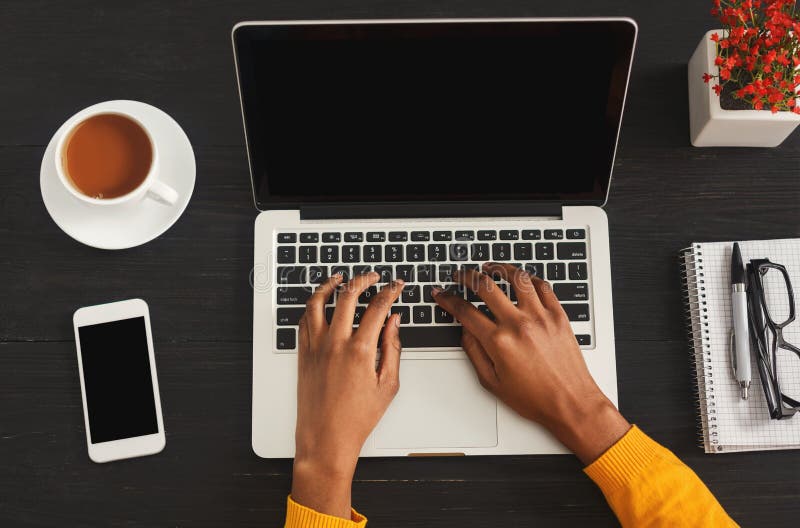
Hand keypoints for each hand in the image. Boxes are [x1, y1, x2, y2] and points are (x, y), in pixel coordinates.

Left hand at [292, 272, 404, 517]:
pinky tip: (319, 303)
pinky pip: (303, 321)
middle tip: (373, 276)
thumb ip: (393, 348)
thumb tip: (394, 322)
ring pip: (317, 302)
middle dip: (363, 279)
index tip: (396, 286)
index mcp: (360, 350)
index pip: (377, 307)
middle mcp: (335, 343)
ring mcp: (315, 347)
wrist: (325, 439)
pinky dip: (311, 307)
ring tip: (339, 278)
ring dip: (329, 285)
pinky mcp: (302, 354)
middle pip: (347, 295)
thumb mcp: (388, 385)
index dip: (390, 291)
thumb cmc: (356, 419)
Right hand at [433, 263, 629, 463]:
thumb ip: (474, 352)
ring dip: (499, 268)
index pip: (465, 311)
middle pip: (485, 287)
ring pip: (516, 278)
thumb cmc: (535, 398)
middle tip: (460, 275)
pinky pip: (542, 286)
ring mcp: (540, 317)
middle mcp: (519, 324)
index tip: (442, 294)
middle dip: (466, 276)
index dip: (448, 299)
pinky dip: (528, 278)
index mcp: (499, 342)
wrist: (571, 403)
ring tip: (490, 267)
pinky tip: (520, 279)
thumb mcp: (492, 382)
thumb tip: (465, 331)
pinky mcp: (558, 315)